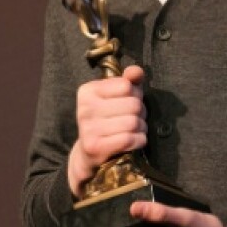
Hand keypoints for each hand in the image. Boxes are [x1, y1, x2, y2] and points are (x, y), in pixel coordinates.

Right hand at [67, 64, 147, 196]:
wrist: (89, 154)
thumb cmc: (107, 120)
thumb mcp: (115, 97)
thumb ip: (128, 81)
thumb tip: (137, 72)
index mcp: (87, 91)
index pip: (126, 85)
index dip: (135, 94)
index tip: (128, 103)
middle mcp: (84, 108)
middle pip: (133, 104)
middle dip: (140, 113)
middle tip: (134, 119)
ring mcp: (88, 128)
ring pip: (133, 122)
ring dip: (141, 128)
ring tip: (134, 130)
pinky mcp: (95, 147)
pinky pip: (129, 139)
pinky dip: (139, 140)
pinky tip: (134, 141)